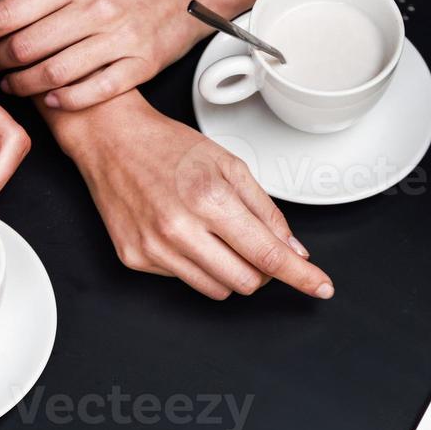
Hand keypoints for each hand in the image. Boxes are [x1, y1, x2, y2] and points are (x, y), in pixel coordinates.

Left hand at [0, 0, 224, 109]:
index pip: (7, 11)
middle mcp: (94, 8)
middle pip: (25, 46)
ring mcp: (118, 39)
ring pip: (54, 73)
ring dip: (24, 85)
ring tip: (12, 84)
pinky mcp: (140, 65)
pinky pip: (94, 90)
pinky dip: (66, 99)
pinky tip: (52, 100)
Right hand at [61, 96, 332, 299]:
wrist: (110, 139)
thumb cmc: (168, 146)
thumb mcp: (229, 165)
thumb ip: (265, 211)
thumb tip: (293, 250)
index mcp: (209, 199)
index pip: (268, 254)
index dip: (300, 276)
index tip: (321, 287)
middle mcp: (180, 229)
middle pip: (246, 281)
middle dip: (259, 269)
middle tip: (250, 243)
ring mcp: (155, 248)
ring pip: (218, 289)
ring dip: (228, 270)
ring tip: (213, 235)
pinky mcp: (135, 259)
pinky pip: (184, 281)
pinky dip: (194, 264)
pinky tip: (181, 233)